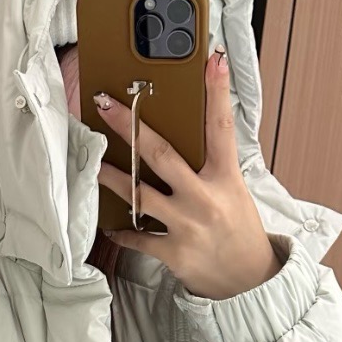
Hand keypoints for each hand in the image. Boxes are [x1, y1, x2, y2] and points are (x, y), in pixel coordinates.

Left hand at [92, 49, 280, 299]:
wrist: (249, 281)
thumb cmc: (239, 230)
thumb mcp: (234, 191)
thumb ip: (212, 165)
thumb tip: (194, 133)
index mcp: (225, 177)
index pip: (221, 126)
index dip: (217, 92)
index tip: (211, 60)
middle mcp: (205, 198)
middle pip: (162, 154)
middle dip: (132, 126)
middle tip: (107, 105)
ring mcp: (187, 225)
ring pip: (140, 194)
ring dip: (112, 177)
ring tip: (93, 161)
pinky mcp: (173, 252)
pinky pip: (139, 238)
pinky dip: (123, 232)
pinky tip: (111, 224)